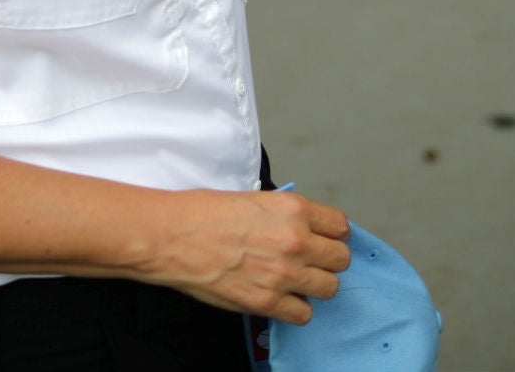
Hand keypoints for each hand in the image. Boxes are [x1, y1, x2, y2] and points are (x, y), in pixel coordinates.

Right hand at [141, 190, 352, 324]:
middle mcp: (295, 241)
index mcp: (294, 210)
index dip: (332, 235)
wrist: (173, 238)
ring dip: (315, 285)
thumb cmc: (203, 214)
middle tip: (311, 262)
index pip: (340, 227)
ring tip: (296, 281)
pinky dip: (296, 309)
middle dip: (328, 261)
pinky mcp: (267, 302)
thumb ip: (285, 215)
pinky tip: (282, 298)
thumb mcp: (255, 199)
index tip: (325, 240)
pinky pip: (304, 314)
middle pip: (341, 260)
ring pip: (330, 288)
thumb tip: (301, 227)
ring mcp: (283, 274)